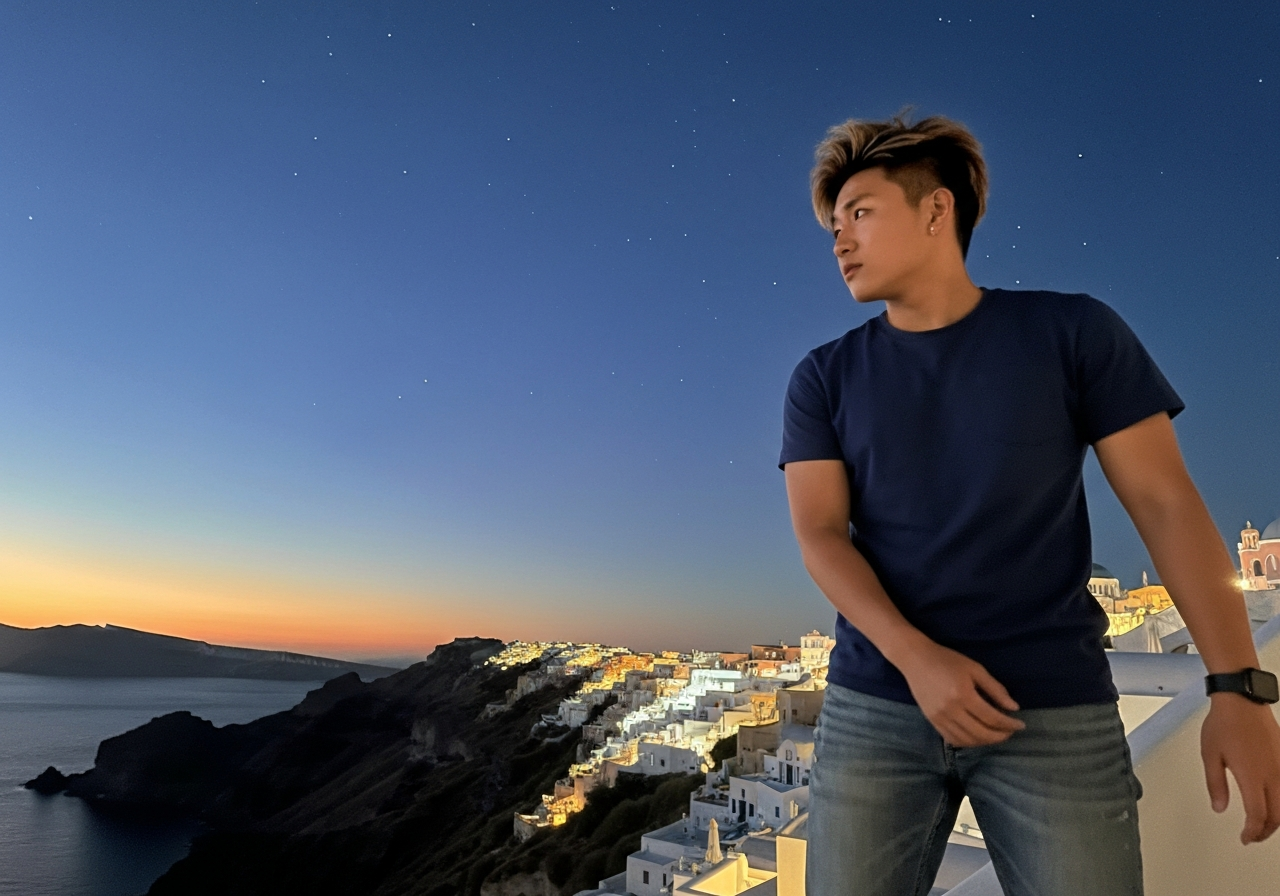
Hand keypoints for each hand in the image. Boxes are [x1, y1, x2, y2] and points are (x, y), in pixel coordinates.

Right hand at [897, 640, 1024, 746]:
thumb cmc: (947, 659)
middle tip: (1010, 731)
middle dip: (1000, 736)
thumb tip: (1014, 708)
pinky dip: (968, 742)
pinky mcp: (932, 721)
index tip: (1021, 724)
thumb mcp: (975, 668)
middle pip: (981, 733)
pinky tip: (977, 736)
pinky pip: (953, 739)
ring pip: (968, 740)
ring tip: (996, 734)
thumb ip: (995, 688)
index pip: (992, 718)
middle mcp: (951, 710)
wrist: (915, 659)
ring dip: (985, 741)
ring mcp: (939, 718)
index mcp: (963, 694)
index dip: (1009, 724)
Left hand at [1201, 693, 1279, 843]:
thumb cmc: (1224, 724)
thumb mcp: (1210, 756)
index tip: (1245, 838)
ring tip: (1262, 824)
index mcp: (1252, 777)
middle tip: (1252, 835)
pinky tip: (1272, 802)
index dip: (1252, 832)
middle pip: (1276, 815)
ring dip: (1276, 819)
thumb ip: (1216, 785)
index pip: (1258, 816)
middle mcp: (1272, 775)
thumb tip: (1219, 807)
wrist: (1241, 700)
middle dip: (1265, 831)